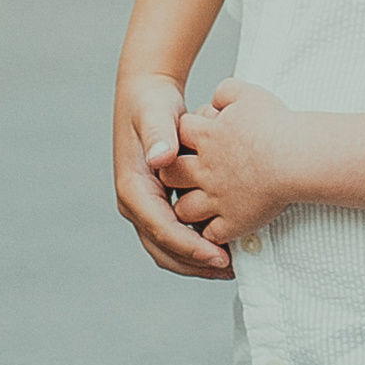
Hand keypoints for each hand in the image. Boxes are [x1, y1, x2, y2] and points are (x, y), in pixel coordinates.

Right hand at [112, 71, 230, 282]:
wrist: (146, 96)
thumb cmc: (153, 103)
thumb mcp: (156, 113)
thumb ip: (160, 135)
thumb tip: (161, 160)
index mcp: (133, 188)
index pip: (162, 230)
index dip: (190, 246)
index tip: (218, 255)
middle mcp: (136, 204)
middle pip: (164, 249)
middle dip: (196, 264)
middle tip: (231, 269)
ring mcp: (146, 208)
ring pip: (169, 249)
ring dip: (198, 262)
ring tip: (232, 265)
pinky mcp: (159, 205)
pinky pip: (177, 236)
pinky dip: (198, 247)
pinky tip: (226, 246)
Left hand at [171, 78, 305, 253]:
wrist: (297, 157)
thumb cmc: (276, 125)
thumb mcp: (246, 92)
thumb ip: (225, 91)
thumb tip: (215, 98)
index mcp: (207, 137)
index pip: (177, 136)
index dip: (185, 137)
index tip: (197, 139)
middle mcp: (205, 170)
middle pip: (171, 175)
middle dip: (175, 175)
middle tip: (189, 174)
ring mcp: (217, 199)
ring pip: (184, 209)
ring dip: (189, 207)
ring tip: (199, 204)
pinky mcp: (233, 221)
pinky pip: (212, 234)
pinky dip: (212, 233)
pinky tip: (220, 226)